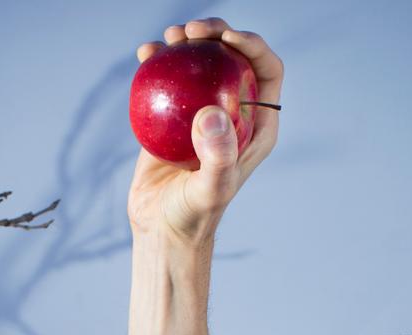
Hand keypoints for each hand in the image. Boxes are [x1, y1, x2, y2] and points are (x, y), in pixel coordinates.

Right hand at [127, 17, 283, 246]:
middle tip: (191, 30)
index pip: (266, 72)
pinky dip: (158, 62)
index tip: (226, 38)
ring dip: (187, 42)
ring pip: (201, 64)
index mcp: (256, 126)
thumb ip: (217, 155)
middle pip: (233, 59)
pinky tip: (145, 53)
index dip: (252, 46)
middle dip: (217, 33)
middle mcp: (233, 114)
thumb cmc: (192, 215)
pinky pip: (169, 81)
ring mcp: (202, 113)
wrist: (161, 228)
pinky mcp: (174, 117)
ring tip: (168, 38)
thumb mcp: (209, 189)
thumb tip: (212, 112)